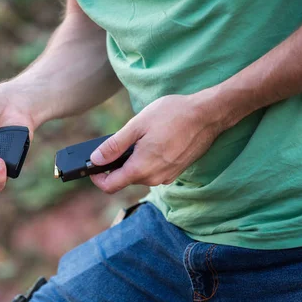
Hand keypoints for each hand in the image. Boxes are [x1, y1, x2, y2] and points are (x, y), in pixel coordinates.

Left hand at [89, 91, 225, 193]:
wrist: (208, 115)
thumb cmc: (173, 115)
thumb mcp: (137, 126)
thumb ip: (114, 146)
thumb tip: (95, 159)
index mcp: (141, 168)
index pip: (110, 186)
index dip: (97, 177)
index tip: (93, 165)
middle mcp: (154, 178)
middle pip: (125, 180)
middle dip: (116, 165)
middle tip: (117, 143)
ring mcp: (167, 177)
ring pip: (140, 175)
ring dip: (133, 162)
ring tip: (140, 139)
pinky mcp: (176, 172)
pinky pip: (154, 171)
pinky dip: (147, 161)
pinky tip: (154, 142)